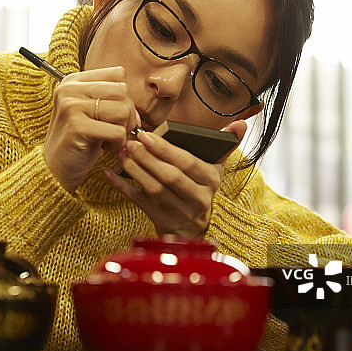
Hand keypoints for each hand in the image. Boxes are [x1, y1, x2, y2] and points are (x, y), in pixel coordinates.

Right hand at [43, 67, 139, 193]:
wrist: (54, 169)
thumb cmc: (78, 141)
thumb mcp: (92, 112)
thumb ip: (110, 98)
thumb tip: (134, 103)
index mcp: (74, 81)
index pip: (118, 74)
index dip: (125, 96)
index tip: (116, 115)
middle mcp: (70, 89)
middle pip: (122, 90)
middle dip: (127, 114)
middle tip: (115, 130)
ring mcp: (71, 106)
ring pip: (123, 110)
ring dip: (123, 130)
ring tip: (108, 139)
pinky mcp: (77, 126)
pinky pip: (117, 131)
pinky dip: (118, 144)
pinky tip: (105, 147)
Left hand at [103, 120, 246, 236]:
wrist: (193, 226)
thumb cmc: (199, 188)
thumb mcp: (215, 167)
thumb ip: (226, 144)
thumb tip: (242, 123)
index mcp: (212, 180)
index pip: (189, 163)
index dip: (167, 150)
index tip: (146, 135)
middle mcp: (199, 199)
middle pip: (170, 176)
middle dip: (148, 158)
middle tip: (129, 142)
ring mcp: (180, 213)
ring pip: (154, 189)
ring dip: (135, 170)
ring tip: (121, 153)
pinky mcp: (162, 221)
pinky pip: (140, 202)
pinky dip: (122, 187)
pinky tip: (109, 173)